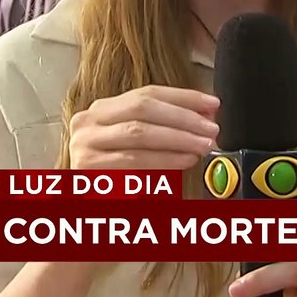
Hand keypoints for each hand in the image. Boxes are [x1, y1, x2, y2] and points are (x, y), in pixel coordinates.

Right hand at [67, 85, 219, 170]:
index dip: (183, 96)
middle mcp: (88, 121)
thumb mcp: (137, 144)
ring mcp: (85, 144)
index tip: (211, 104)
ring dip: (178, 138)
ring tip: (202, 145)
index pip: (147, 93)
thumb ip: (164, 127)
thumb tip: (205, 116)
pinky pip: (134, 160)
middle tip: (210, 128)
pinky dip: (164, 159)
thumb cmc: (116, 173)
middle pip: (143, 108)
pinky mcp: (89, 168)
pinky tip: (185, 160)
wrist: (88, 203)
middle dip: (182, 117)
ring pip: (139, 132)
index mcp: (102, 109)